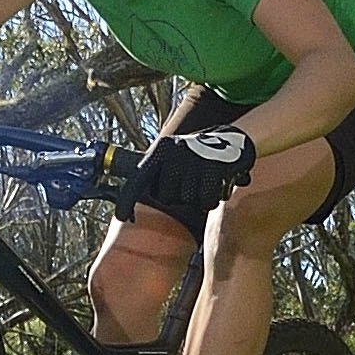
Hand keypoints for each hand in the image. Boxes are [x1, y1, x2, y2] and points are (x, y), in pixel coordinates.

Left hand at [124, 126, 258, 216]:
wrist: (233, 139)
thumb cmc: (198, 155)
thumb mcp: (174, 157)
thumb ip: (159, 174)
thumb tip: (143, 196)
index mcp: (162, 150)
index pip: (139, 177)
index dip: (128, 199)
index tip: (121, 216)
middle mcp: (175, 153)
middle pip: (165, 196)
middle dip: (177, 196)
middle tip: (190, 184)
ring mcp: (194, 160)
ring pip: (187, 200)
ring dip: (197, 198)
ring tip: (205, 183)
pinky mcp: (213, 169)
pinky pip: (205, 200)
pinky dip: (212, 199)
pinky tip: (217, 186)